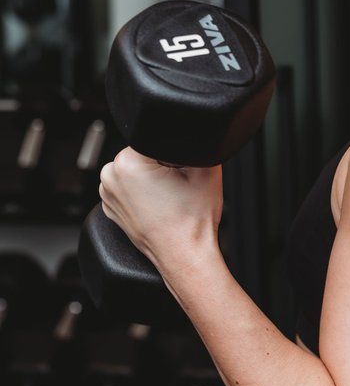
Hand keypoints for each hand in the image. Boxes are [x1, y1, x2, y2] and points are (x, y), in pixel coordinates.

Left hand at [98, 148, 222, 270]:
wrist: (185, 255)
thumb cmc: (191, 221)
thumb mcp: (206, 169)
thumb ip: (198, 141)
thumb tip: (194, 130)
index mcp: (127, 163)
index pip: (151, 138)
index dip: (172, 150)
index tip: (180, 170)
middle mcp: (110, 177)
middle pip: (141, 153)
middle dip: (160, 163)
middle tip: (177, 184)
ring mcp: (107, 195)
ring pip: (135, 170)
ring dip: (150, 177)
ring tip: (167, 196)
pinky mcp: (112, 209)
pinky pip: (128, 188)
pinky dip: (143, 193)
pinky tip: (158, 205)